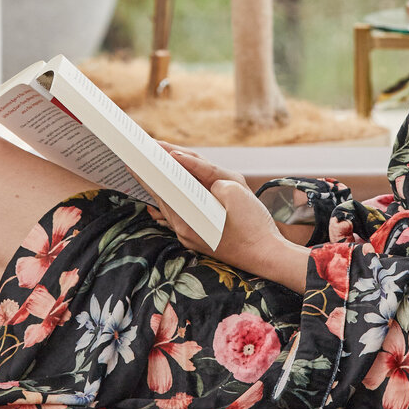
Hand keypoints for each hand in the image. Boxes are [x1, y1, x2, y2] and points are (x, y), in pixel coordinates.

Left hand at [148, 146, 309, 292]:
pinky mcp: (198, 238)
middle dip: (155, 175)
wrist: (267, 257)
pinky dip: (172, 202)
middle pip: (165, 195)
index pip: (166, 184)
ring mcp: (190, 235)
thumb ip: (211, 177)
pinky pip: (179, 216)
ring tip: (150, 173)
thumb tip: (199, 179)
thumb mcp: (235, 189)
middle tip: (141, 157)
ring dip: (162, 188)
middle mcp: (184, 227)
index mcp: (189, 214)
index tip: (145, 152)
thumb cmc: (253, 225)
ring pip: (171, 206)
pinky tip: (162, 199)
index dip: (157, 166)